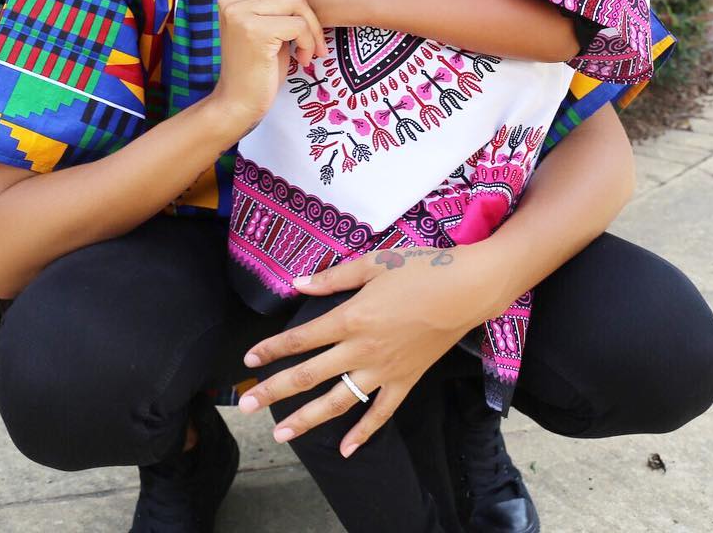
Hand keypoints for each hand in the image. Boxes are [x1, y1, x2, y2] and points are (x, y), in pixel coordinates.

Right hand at [209, 0, 359, 129]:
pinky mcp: (253, 30)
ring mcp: (239, 11)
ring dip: (315, 28)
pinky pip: (299, 24)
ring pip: (298, 0)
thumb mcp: (267, 23)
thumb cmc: (260, 65)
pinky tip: (303, 60)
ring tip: (314, 50)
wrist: (239, 103)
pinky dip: (310, 43)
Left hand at [238, 242, 506, 456]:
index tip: (248, 361)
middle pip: (310, 375)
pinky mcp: (406, 380)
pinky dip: (363, 433)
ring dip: (307, 419)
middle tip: (245, 406)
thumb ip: (332, 278)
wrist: (467, 290)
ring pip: (338, 401)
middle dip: (275, 391)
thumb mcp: (373, 263)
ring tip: (281, 434)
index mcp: (350, 318)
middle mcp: (362, 349)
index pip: (301, 339)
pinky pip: (381, 413)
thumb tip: (297, 283)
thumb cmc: (420, 269)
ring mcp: (384, 370)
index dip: (271, 350)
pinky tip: (344, 449)